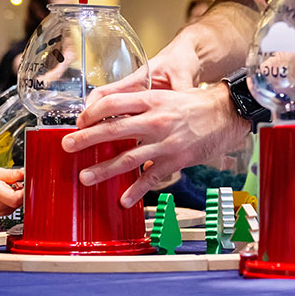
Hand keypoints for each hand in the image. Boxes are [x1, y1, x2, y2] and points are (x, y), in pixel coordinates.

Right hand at [0, 166, 24, 214]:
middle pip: (22, 200)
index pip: (18, 198)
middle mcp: (1, 206)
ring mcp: (3, 211)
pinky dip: (16, 197)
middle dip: (24, 189)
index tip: (29, 181)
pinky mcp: (4, 213)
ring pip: (20, 203)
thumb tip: (27, 173)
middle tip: (18, 179)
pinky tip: (7, 191)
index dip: (27, 190)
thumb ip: (13, 174)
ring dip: (20, 193)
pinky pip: (16, 205)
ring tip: (9, 185)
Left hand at [64, 84, 248, 207]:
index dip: (91, 113)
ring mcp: (164, 143)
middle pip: (112, 130)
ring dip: (103, 170)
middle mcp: (154, 120)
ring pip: (127, 158)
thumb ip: (141, 105)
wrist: (226, 114)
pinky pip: (150, 178)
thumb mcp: (165, 96)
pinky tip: (123, 199)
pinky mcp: (174, 160)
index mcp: (150, 100)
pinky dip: (135, 190)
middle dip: (86, 140)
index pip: (111, 104)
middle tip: (68, 146)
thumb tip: (114, 115)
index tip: (79, 122)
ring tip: (85, 177)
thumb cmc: (196, 104)